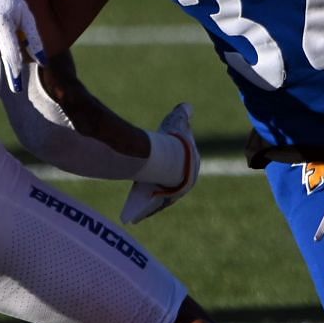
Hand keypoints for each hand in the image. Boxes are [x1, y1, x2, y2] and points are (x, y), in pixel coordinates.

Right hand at [122, 103, 198, 224]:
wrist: (171, 158)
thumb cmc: (175, 140)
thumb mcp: (179, 121)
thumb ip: (183, 114)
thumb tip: (187, 106)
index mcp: (192, 170)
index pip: (180, 172)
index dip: (168, 170)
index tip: (157, 170)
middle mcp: (185, 185)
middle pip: (167, 187)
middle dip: (156, 188)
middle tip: (143, 187)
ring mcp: (174, 195)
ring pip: (158, 200)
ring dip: (146, 203)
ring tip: (134, 204)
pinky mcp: (162, 203)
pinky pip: (150, 208)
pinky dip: (141, 211)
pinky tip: (132, 215)